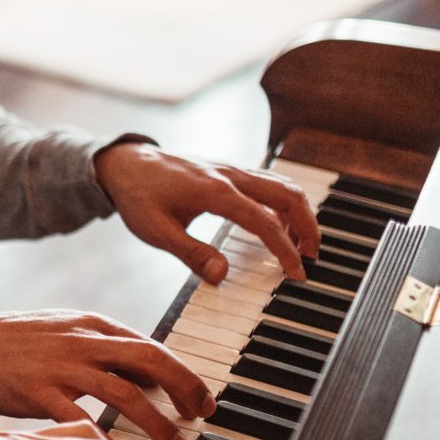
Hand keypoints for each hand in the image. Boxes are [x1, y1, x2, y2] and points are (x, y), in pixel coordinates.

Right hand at [0, 309, 214, 439]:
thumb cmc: (18, 343)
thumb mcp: (65, 332)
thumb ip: (105, 349)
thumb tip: (147, 374)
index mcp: (92, 325)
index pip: (151, 346)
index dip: (183, 374)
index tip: (201, 399)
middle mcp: (83, 342)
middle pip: (150, 362)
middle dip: (183, 390)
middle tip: (200, 415)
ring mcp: (62, 367)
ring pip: (126, 394)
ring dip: (156, 423)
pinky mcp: (40, 393)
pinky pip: (83, 420)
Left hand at [93, 142, 319, 283]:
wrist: (126, 163)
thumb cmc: (138, 197)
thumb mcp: (156, 231)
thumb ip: (190, 253)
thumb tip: (222, 275)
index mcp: (215, 191)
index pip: (264, 222)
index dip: (285, 250)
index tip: (297, 274)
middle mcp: (230, 175)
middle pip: (288, 194)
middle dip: (308, 226)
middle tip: (313, 257)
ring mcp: (232, 170)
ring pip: (282, 186)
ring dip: (299, 213)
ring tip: (302, 245)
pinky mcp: (230, 171)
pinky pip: (269, 183)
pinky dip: (284, 204)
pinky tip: (278, 225)